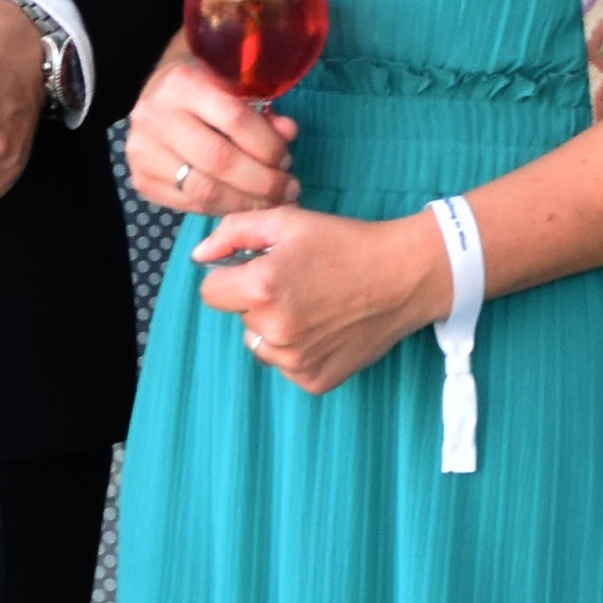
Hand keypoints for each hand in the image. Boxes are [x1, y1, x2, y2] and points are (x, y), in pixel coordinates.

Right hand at [123, 45, 299, 217]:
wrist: (155, 95)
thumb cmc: (203, 89)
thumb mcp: (232, 87)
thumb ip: (261, 111)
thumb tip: (289, 133)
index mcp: (183, 84)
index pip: (235, 119)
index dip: (268, 146)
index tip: (287, 161)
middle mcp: (156, 116)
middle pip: (219, 160)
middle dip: (262, 182)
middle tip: (288, 191)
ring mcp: (143, 151)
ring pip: (204, 190)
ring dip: (245, 202)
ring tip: (271, 203)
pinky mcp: (142, 179)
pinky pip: (189, 205)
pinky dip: (223, 209)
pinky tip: (243, 206)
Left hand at [191, 203, 448, 393]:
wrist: (403, 277)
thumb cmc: (345, 243)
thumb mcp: (287, 221)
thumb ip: (232, 232)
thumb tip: (199, 257)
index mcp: (261, 288)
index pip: (211, 293)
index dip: (233, 277)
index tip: (260, 269)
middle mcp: (274, 330)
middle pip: (239, 318)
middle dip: (258, 301)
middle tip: (299, 283)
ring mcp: (295, 361)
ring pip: (261, 345)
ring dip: (276, 329)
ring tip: (314, 306)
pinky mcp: (314, 380)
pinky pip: (288, 366)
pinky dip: (300, 351)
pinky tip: (327, 328)